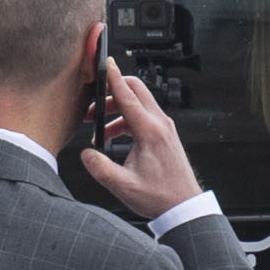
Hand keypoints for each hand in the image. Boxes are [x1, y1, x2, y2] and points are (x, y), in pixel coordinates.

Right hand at [77, 57, 201, 223]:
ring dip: (117, 110)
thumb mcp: (123, 185)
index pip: (128, 96)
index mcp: (150, 131)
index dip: (113, 78)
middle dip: (112, 93)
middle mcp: (160, 124)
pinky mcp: (165, 135)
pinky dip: (126, 120)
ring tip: (99, 130)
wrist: (183, 207)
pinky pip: (143, 116)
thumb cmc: (160, 197)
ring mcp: (165, 128)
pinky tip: (114, 138)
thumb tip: (86, 154)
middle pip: (136, 91)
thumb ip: (100, 168)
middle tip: (93, 106)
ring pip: (139, 104)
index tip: (105, 63)